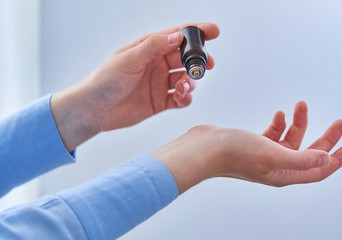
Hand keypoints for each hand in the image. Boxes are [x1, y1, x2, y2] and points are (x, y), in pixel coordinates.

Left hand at [51, 23, 219, 150]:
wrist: (94, 109)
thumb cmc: (105, 80)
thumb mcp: (129, 59)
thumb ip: (154, 47)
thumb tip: (178, 36)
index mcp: (149, 48)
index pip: (177, 36)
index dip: (197, 32)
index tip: (214, 31)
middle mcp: (157, 64)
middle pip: (186, 58)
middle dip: (199, 60)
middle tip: (207, 64)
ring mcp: (160, 83)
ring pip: (186, 78)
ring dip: (191, 80)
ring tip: (185, 85)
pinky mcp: (161, 101)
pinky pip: (181, 98)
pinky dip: (186, 97)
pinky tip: (181, 96)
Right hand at [151, 101, 341, 193]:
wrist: (205, 147)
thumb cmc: (234, 153)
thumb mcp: (273, 155)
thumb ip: (301, 159)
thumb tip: (327, 160)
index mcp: (285, 174)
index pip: (320, 169)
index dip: (339, 159)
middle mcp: (278, 167)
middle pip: (311, 153)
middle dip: (327, 137)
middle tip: (341, 122)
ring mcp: (267, 155)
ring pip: (293, 140)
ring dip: (300, 123)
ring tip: (301, 105)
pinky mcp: (256, 144)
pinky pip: (276, 133)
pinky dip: (281, 123)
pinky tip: (281, 114)